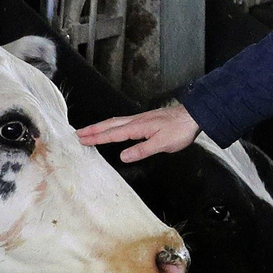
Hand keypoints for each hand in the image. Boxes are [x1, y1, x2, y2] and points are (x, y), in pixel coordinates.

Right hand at [77, 102, 200, 162]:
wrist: (193, 116)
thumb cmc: (180, 130)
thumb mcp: (162, 144)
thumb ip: (142, 150)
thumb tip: (123, 156)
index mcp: (138, 127)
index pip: (113, 134)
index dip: (97, 138)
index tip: (82, 139)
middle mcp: (136, 121)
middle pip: (110, 125)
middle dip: (93, 130)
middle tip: (78, 133)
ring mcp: (141, 119)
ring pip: (116, 122)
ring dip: (101, 127)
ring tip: (90, 130)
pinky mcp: (146, 120)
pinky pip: (123, 122)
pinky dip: (112, 125)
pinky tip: (113, 128)